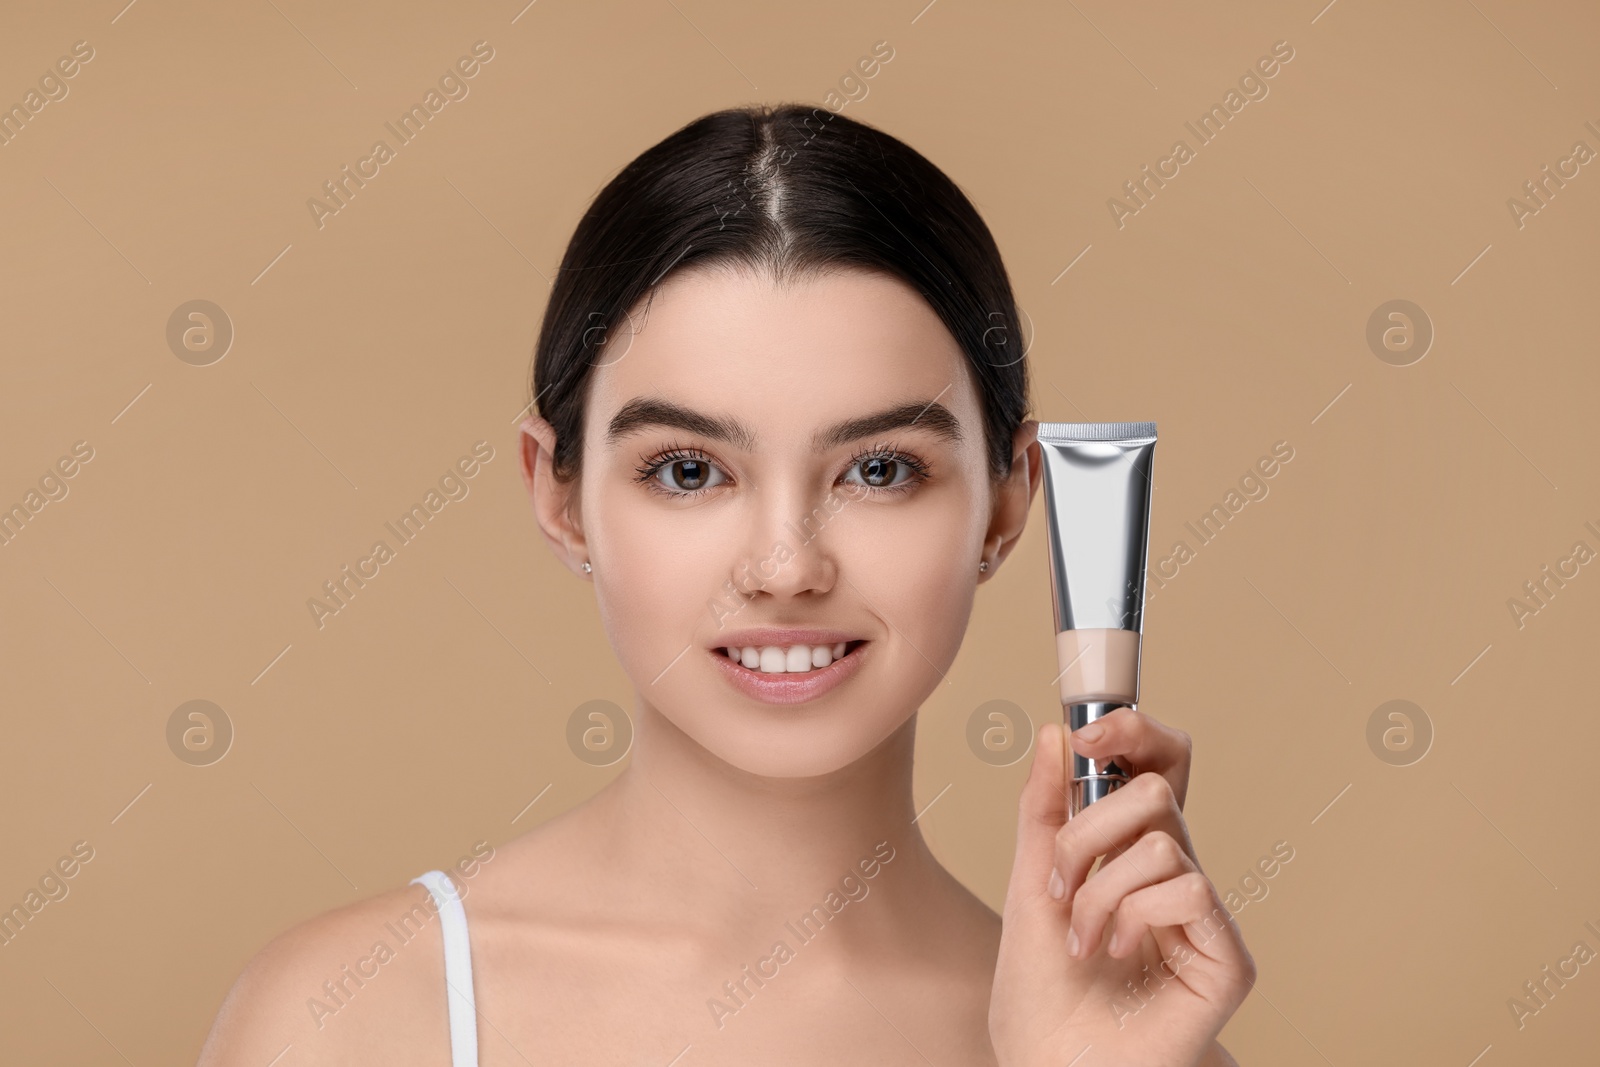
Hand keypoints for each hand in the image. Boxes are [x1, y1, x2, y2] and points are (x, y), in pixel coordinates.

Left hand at [989, 708, 1255, 1066]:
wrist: (1050, 1061)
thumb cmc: (1041, 985)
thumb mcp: (1031, 882)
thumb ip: (1044, 810)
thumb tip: (1056, 733)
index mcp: (1131, 850)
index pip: (1157, 765)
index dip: (1134, 733)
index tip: (1085, 739)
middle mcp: (1174, 873)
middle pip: (1155, 790)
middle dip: (1088, 831)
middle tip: (1060, 881)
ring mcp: (1203, 915)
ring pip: (1160, 843)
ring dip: (1098, 892)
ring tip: (1084, 939)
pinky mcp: (1226, 958)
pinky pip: (1190, 889)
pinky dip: (1136, 916)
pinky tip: (1118, 954)